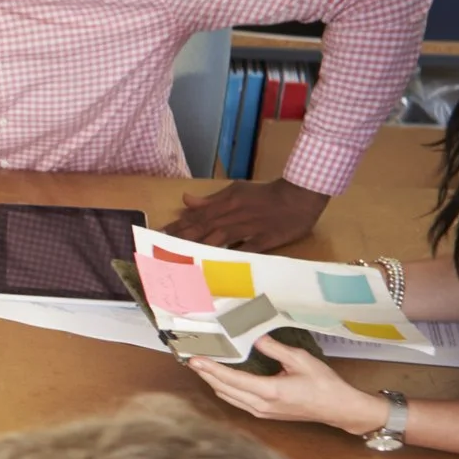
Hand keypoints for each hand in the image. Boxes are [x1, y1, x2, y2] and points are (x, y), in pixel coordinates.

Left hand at [166, 178, 330, 251]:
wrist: (298, 196)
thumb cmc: (266, 193)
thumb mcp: (236, 190)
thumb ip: (211, 198)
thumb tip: (186, 200)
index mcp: (225, 204)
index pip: (196, 217)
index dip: (177, 227)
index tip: (160, 236)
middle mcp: (232, 217)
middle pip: (202, 229)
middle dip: (181, 240)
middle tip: (162, 251)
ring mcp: (248, 230)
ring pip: (218, 239)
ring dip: (199, 249)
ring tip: (181, 260)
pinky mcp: (263, 241)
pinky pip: (244, 250)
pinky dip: (230, 258)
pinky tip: (216, 268)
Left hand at [188, 336, 385, 434]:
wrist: (337, 408)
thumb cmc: (324, 384)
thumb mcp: (300, 360)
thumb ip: (274, 349)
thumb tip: (254, 338)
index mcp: (269, 391)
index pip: (231, 379)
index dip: (210, 368)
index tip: (196, 359)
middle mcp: (260, 405)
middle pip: (223, 389)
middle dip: (206, 374)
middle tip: (192, 359)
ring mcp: (261, 412)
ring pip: (227, 397)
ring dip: (213, 381)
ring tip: (202, 366)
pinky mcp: (263, 414)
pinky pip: (236, 401)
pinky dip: (224, 388)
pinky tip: (220, 378)